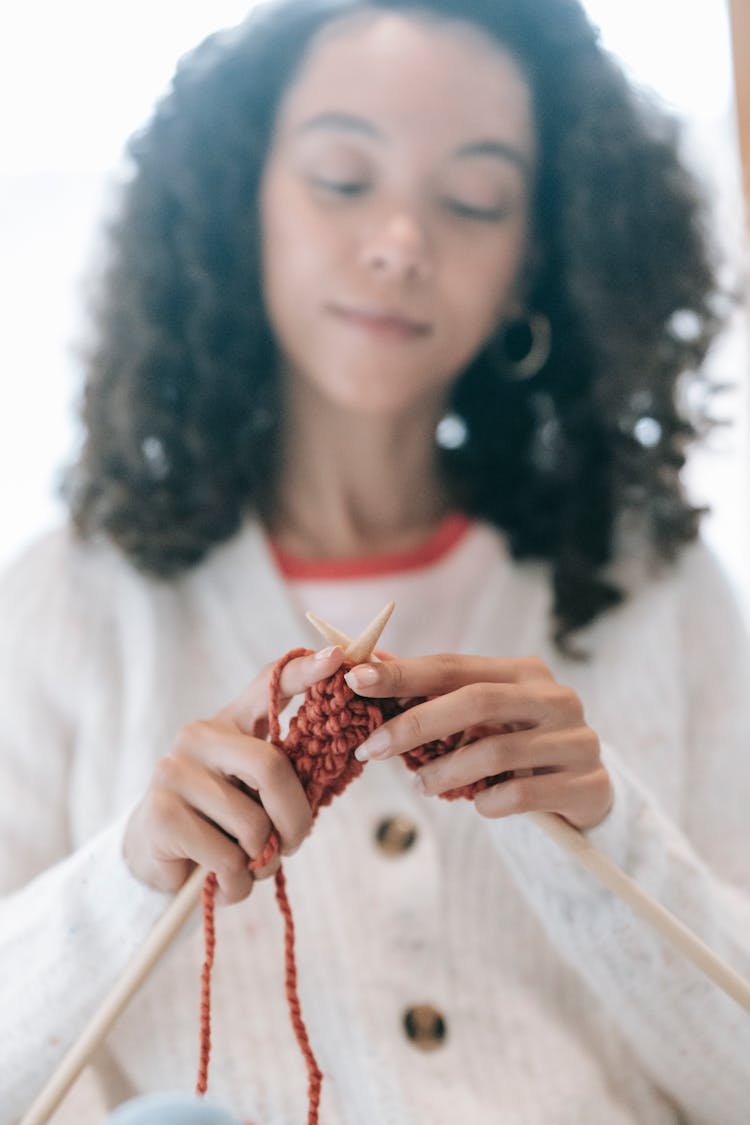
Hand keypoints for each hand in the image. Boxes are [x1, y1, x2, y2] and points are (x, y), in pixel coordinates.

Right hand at [124, 645, 345, 903]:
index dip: (303, 672)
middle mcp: (199, 736)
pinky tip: (225, 881)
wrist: (156, 859)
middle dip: (296, 818)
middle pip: (271, 767)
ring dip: (263, 860)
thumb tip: (335, 762)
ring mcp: (175, 771)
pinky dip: (238, 882)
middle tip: (294, 844)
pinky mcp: (161, 813)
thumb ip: (284, 777)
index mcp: (231, 722)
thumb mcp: (254, 793)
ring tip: (250, 865)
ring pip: (252, 824)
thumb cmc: (223, 821)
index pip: (268, 685)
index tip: (336, 658)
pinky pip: (226, 857)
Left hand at [344, 654, 612, 830]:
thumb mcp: (482, 715)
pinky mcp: (588, 783)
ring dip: (446, 771)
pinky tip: (478, 806)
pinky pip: (524, 793)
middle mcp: (555, 697)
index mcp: (524, 672)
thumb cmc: (519, 745)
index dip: (404, 673)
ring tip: (421, 787)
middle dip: (416, 724)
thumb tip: (370, 665)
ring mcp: (576, 739)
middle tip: (370, 749)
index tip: (356, 680)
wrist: (585, 790)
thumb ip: (434, 692)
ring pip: (498, 750)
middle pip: (477, 700)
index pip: (454, 666)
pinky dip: (490, 802)